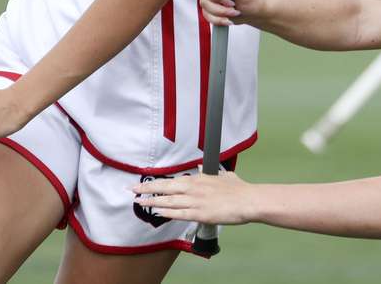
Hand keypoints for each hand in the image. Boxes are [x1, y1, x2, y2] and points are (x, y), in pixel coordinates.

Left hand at [132, 169, 252, 225]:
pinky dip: (167, 212)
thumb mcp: (223, 175)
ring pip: (169, 200)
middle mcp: (194, 188)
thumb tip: (199, 166)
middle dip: (147, 188)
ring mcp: (196, 201)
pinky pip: (180, 213)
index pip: (171, 180)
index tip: (143, 183)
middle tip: (132, 189)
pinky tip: (157, 212)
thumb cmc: (238, 189)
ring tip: (139, 202)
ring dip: (153, 201)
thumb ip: (208, 172)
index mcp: (198, 179)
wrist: (248, 200)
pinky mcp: (201, 213)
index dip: (156, 182)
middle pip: (166, 187)